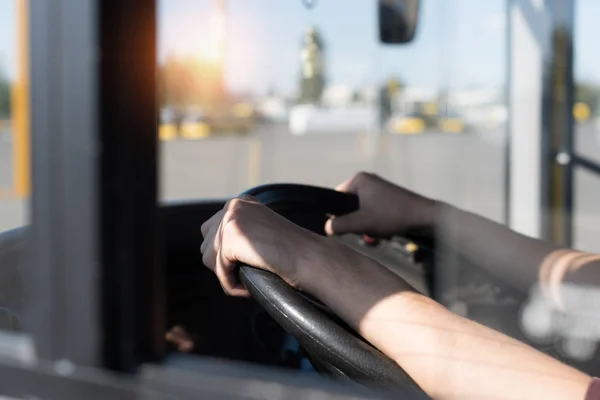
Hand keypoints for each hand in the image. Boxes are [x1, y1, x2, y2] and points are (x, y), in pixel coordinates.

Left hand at [200, 196, 324, 296]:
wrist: (309, 257)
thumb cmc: (293, 253)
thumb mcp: (261, 234)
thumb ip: (241, 235)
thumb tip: (212, 253)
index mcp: (242, 203)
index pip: (213, 230)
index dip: (224, 254)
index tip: (243, 266)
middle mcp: (234, 206)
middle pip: (206, 243)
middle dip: (222, 263)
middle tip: (244, 273)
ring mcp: (231, 219)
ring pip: (208, 258)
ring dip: (226, 275)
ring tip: (247, 281)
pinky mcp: (231, 237)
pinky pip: (219, 271)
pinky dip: (231, 285)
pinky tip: (248, 288)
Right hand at [325, 172, 435, 237]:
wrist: (425, 217)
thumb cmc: (392, 215)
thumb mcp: (361, 223)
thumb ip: (339, 225)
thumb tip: (326, 227)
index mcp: (359, 180)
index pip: (337, 197)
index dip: (338, 214)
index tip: (347, 226)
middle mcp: (368, 181)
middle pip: (350, 207)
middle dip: (357, 224)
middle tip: (366, 232)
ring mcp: (380, 190)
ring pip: (362, 213)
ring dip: (368, 227)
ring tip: (378, 233)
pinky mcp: (389, 199)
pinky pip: (374, 213)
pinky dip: (377, 224)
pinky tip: (386, 232)